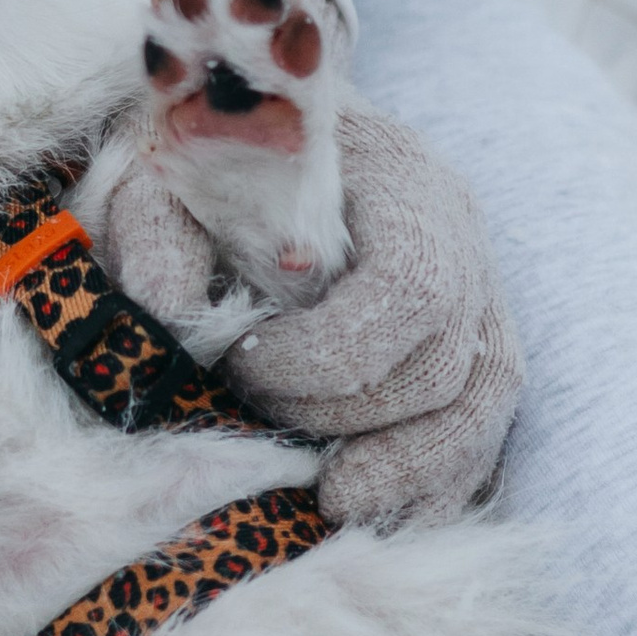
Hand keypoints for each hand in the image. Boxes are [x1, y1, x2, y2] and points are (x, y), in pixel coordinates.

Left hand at [99, 93, 518, 531]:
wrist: (263, 120)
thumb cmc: (215, 147)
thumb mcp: (167, 166)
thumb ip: (156, 229)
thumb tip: (163, 313)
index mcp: (400, 176)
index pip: (410, 287)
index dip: (330, 352)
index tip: (243, 362)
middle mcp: (461, 236)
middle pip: (446, 361)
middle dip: (347, 414)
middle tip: (257, 412)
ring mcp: (480, 294)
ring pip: (480, 407)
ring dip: (406, 471)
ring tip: (330, 503)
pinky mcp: (471, 347)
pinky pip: (481, 433)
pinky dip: (435, 486)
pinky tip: (373, 515)